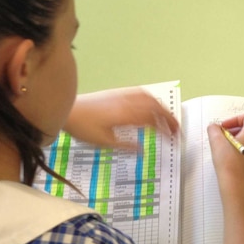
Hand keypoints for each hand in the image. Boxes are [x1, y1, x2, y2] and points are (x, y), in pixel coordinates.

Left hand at [63, 87, 178, 148]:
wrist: (67, 110)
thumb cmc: (83, 128)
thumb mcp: (104, 142)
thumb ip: (126, 145)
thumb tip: (142, 150)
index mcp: (126, 115)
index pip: (153, 120)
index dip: (166, 128)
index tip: (173, 137)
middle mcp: (127, 102)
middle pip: (155, 107)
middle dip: (168, 118)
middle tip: (176, 129)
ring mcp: (123, 95)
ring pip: (149, 98)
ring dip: (161, 107)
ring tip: (167, 117)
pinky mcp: (117, 93)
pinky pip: (140, 92)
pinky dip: (151, 99)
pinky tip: (151, 104)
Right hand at [206, 113, 243, 195]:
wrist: (236, 187)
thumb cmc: (228, 163)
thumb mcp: (217, 142)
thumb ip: (214, 130)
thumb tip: (214, 127)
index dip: (235, 119)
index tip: (224, 128)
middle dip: (234, 130)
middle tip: (221, 138)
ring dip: (236, 141)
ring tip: (224, 149)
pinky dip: (240, 151)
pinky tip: (229, 160)